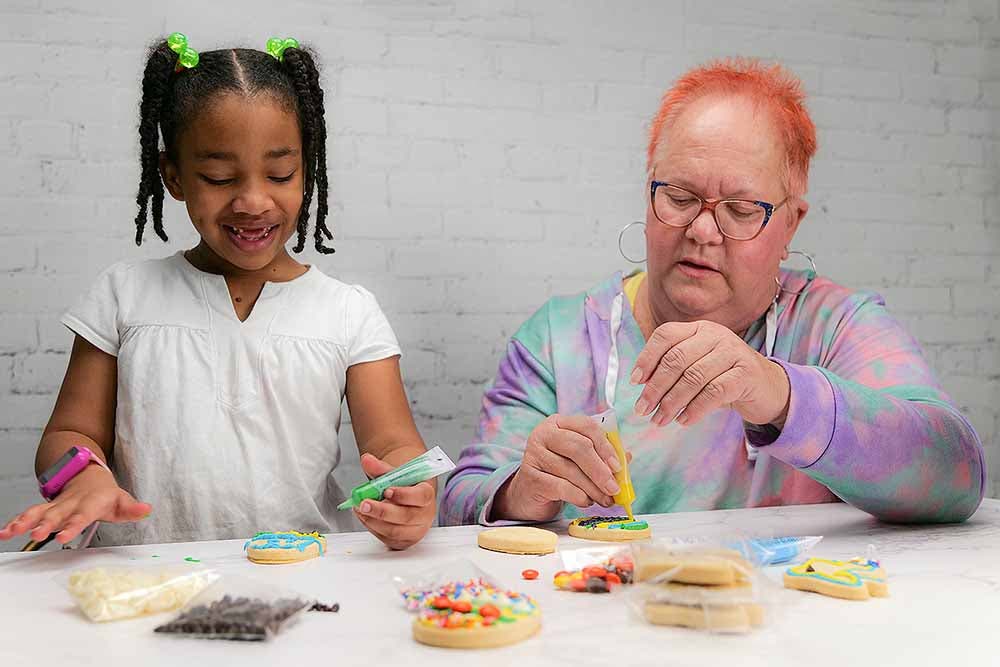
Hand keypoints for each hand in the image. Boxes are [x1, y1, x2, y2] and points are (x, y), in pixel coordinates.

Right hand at [0, 466, 150, 544]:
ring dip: (24, 522)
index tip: (62, 537)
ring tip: (11, 532)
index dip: (72, 526)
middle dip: (45, 525)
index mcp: (89, 504)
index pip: (81, 516)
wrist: (90, 476)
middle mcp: (69, 504)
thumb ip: (132, 508)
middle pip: (56, 515)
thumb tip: (147, 510)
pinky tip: (4, 532)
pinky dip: (16, 522)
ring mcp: (56, 506)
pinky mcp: (45, 509)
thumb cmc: (106, 495)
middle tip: (36, 536)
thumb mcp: (122, 500)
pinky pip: (28, 514)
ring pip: (38, 512)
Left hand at [354, 453, 435, 549]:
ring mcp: (414, 530)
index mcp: (426, 494)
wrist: (406, 496)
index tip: (387, 490)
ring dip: (374, 520)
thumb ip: (380, 467)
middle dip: (382, 511)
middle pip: (406, 516)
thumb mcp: (394, 473)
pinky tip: (364, 517)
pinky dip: (372, 528)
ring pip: (395, 531)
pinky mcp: (403, 542)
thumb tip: (366, 460)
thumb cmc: (403, 485)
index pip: (420, 497)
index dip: (403, 495)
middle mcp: (424, 515)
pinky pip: (387, 539)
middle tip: (365, 503)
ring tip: (360, 509)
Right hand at [492, 414, 623, 522]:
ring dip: (593, 489)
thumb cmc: (559, 472)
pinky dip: (579, 497)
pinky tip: (586, 501)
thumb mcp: (580, 460)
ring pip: (572, 471)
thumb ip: (602, 455)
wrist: (530, 493)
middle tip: (614, 488)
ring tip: (605, 500)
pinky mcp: (530, 477)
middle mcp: (543, 434)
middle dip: (601, 470)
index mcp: (559, 422)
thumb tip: (627, 457)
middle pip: (579, 447)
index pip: (587, 426)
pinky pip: (561, 487)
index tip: (618, 466)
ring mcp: (534, 454)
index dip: (606, 446)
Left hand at [630, 320, 789, 427]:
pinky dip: (695, 408)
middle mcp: (715, 335)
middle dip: (655, 387)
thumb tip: (641, 384)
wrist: (767, 387)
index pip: (665, 335)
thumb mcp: (697, 366)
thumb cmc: (723, 378)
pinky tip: (683, 420)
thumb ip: (673, 369)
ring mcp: (733, 352)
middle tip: (643, 409)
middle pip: (676, 359)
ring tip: (660, 419)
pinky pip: (714, 392)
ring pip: (693, 377)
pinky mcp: (747, 374)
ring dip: (672, 402)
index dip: (647, 358)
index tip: (635, 382)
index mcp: (698, 329)